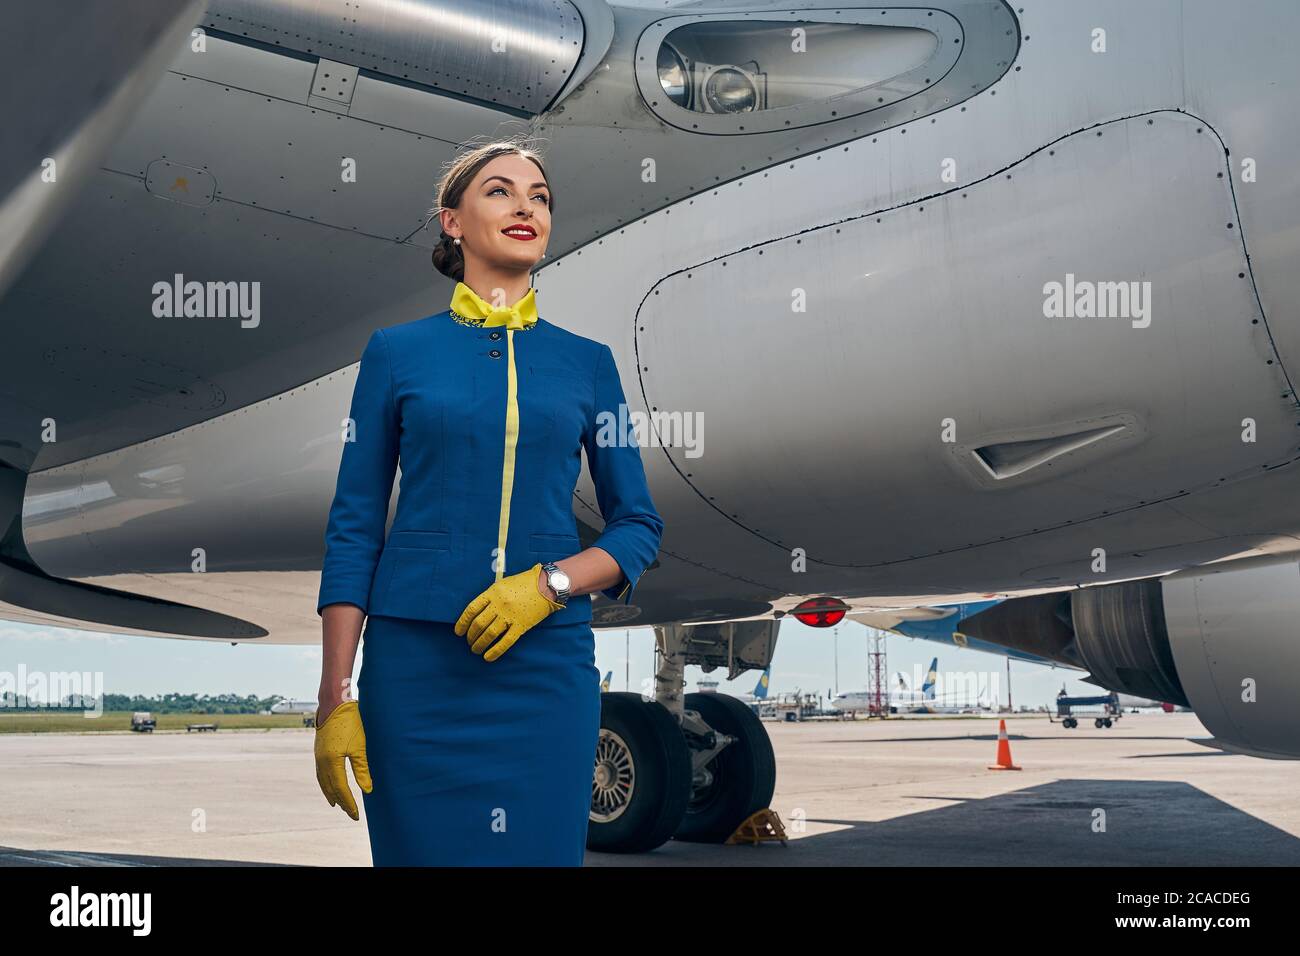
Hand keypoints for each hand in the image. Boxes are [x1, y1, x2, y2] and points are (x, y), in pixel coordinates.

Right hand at [313, 699, 371, 819]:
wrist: (334, 703)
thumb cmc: (350, 722)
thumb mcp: (359, 746)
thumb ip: (362, 769)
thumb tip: (367, 790)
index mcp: (331, 762)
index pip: (341, 789)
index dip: (349, 802)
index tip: (356, 814)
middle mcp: (321, 761)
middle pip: (331, 788)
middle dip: (341, 801)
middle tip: (350, 813)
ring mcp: (318, 756)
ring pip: (323, 781)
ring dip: (331, 793)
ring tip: (336, 803)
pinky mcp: (319, 750)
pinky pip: (321, 772)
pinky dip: (326, 782)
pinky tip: (330, 782)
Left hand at [454, 562, 564, 660]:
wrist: (547, 585)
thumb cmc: (524, 582)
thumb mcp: (503, 584)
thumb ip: (490, 596)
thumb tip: (477, 612)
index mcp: (492, 592)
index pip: (471, 610)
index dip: (462, 623)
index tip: (458, 632)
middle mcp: (499, 605)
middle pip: (478, 624)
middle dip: (471, 636)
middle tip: (469, 642)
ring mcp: (510, 616)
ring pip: (489, 634)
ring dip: (479, 644)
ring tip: (476, 650)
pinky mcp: (521, 626)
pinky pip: (505, 642)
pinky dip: (495, 651)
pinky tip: (488, 657)